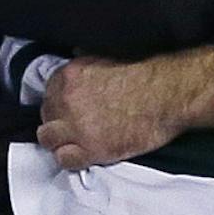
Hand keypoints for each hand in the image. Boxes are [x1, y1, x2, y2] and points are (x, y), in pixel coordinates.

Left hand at [37, 46, 213, 170]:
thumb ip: (86, 61)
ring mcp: (76, 127)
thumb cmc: (145, 75)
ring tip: (73, 142)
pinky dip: (71, 158)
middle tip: (75, 126)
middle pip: (47, 116)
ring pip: (48, 139)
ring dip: (59, 140)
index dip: (59, 103)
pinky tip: (82, 155)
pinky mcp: (91, 150)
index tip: (70, 108)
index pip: (48, 93)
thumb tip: (76, 54)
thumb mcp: (108, 57)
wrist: (166, 96)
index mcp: (69, 76)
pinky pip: (64, 160)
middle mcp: (66, 101)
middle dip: (59, 121)